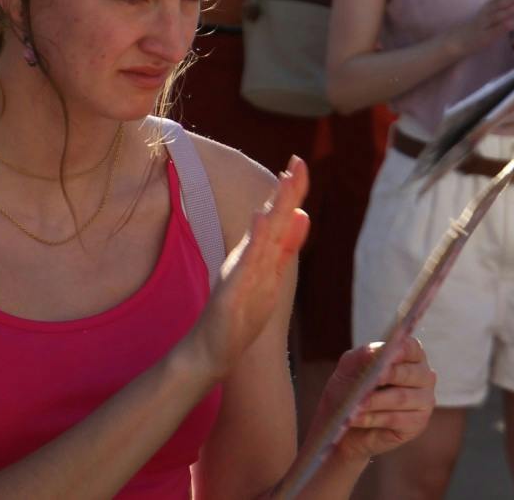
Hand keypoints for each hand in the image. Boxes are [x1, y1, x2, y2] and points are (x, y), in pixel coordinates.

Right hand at [188, 157, 309, 380]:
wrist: (210, 350)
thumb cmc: (239, 311)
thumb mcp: (269, 274)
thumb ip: (285, 245)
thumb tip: (303, 215)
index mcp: (260, 254)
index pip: (279, 218)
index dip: (291, 193)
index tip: (300, 164)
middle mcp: (249, 257)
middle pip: (272, 221)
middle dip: (286, 192)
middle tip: (297, 163)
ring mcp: (240, 274)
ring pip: (261, 238)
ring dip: (273, 211)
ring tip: (284, 184)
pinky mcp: (231, 293)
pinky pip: (245, 266)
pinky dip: (255, 245)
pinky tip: (261, 225)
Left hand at [315, 336, 436, 466]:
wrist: (347, 424)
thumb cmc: (353, 390)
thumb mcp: (352, 368)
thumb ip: (363, 356)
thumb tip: (373, 352)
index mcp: (412, 356)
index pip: (410, 348)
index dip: (400, 350)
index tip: (389, 352)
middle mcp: (424, 376)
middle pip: (408, 373)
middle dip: (388, 375)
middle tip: (371, 380)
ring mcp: (424, 401)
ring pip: (400, 398)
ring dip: (374, 401)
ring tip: (355, 405)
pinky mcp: (417, 423)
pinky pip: (394, 419)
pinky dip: (372, 418)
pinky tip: (356, 418)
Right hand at [454, 0, 513, 56]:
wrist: (458, 41)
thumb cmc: (477, 27)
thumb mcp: (486, 14)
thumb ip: (498, 6)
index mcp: (486, 8)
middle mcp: (485, 14)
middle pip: (498, 5)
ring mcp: (484, 26)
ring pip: (496, 17)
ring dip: (507, 12)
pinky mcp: (484, 37)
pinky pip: (494, 31)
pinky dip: (503, 27)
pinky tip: (512, 24)